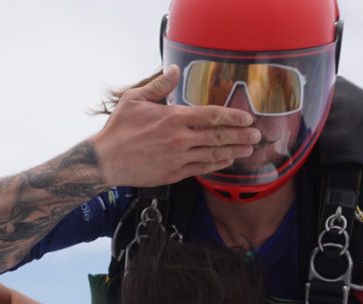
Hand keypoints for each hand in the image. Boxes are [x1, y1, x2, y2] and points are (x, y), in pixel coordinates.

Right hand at [89, 65, 260, 185]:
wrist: (106, 160)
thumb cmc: (119, 129)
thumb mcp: (136, 100)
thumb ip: (160, 86)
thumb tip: (175, 70)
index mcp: (174, 118)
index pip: (212, 116)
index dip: (233, 117)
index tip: (247, 118)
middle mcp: (181, 138)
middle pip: (218, 136)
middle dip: (241, 135)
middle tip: (256, 135)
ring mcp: (179, 158)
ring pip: (214, 154)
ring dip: (234, 151)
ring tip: (249, 149)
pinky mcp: (175, 173)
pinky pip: (202, 168)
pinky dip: (217, 164)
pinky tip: (228, 161)